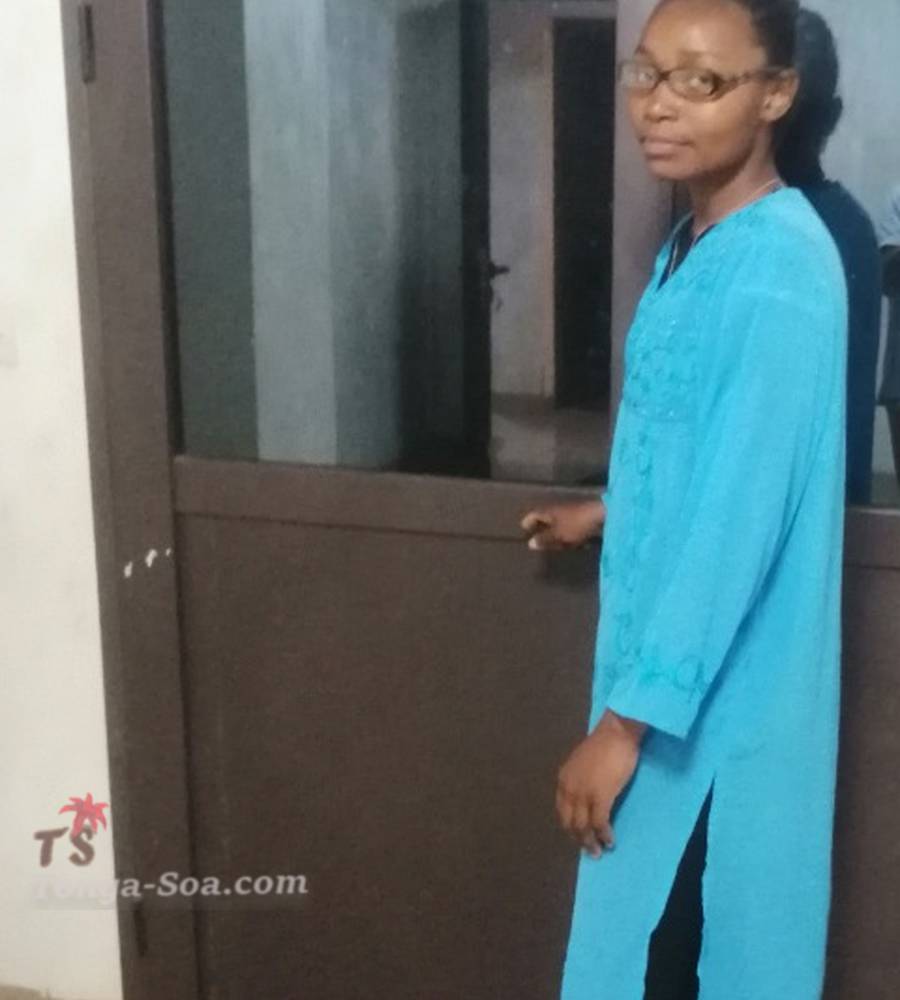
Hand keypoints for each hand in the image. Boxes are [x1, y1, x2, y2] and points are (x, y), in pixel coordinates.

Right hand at [520, 500, 605, 550]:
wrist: (600, 516)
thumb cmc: (576, 525)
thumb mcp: (558, 535)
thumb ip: (544, 539)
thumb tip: (530, 543)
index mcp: (548, 511)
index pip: (533, 515)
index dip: (528, 522)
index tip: (524, 529)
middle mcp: (557, 509)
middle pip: (545, 518)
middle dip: (541, 528)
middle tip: (537, 537)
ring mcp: (570, 512)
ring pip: (558, 522)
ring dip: (555, 532)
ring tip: (554, 543)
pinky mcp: (581, 517)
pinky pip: (570, 526)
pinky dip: (568, 533)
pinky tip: (572, 542)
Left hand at [555, 710, 646, 857]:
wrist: (616, 733)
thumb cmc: (603, 745)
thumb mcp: (582, 764)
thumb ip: (580, 780)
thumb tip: (587, 798)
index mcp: (563, 779)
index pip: (562, 811)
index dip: (569, 827)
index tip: (578, 837)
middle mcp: (569, 788)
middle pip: (569, 822)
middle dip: (578, 839)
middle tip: (588, 850)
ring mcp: (583, 793)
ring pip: (582, 827)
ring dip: (589, 842)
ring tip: (597, 852)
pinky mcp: (600, 796)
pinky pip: (599, 823)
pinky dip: (604, 835)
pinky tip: (609, 841)